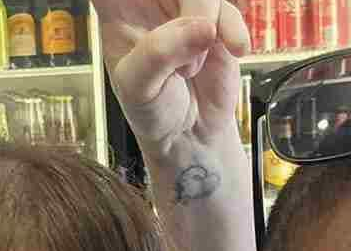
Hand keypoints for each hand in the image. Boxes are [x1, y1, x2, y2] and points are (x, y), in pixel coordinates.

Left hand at [91, 0, 248, 155]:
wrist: (189, 137)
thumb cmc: (153, 110)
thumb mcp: (138, 88)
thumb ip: (158, 54)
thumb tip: (200, 28)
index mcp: (117, 8)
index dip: (130, 0)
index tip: (153, 26)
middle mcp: (150, 2)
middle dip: (185, 7)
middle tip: (181, 35)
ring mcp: (184, 8)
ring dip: (204, 23)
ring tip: (192, 68)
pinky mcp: (215, 19)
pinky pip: (227, 7)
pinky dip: (233, 29)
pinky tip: (231, 50)